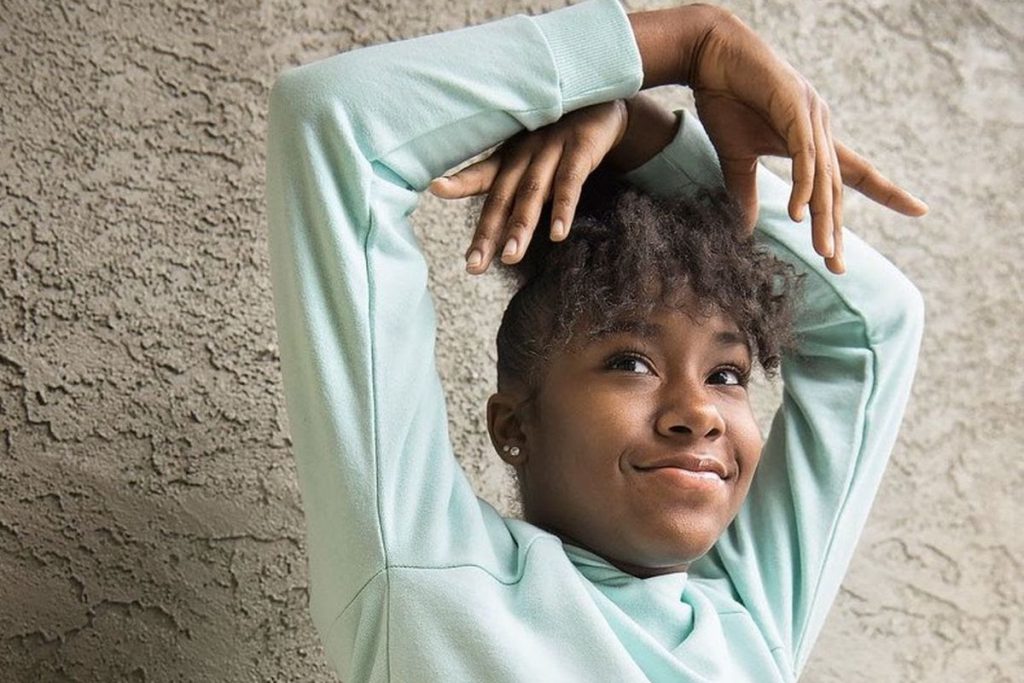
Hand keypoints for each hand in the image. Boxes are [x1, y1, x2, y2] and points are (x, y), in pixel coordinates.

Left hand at [427, 100, 628, 273]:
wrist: (605, 100)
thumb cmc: (559, 137)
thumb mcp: (531, 156)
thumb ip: (512, 185)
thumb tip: (491, 229)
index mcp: (510, 155)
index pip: (480, 173)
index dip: (459, 181)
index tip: (435, 188)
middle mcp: (525, 152)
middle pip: (501, 197)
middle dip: (487, 233)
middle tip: (474, 266)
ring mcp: (552, 148)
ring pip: (532, 193)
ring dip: (520, 226)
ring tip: (509, 257)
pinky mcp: (581, 147)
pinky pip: (570, 182)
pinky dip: (563, 209)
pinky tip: (557, 235)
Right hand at [630, 5, 928, 273]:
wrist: (711, 55)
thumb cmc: (726, 99)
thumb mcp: (736, 157)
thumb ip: (745, 193)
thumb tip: (747, 231)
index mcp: (813, 138)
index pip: (854, 173)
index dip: (886, 192)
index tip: (919, 209)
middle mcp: (821, 128)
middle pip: (838, 187)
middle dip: (839, 228)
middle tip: (838, 267)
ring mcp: (811, 116)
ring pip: (824, 176)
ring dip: (824, 217)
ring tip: (823, 251)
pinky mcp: (794, 107)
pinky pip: (804, 155)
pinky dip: (803, 185)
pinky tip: (798, 213)